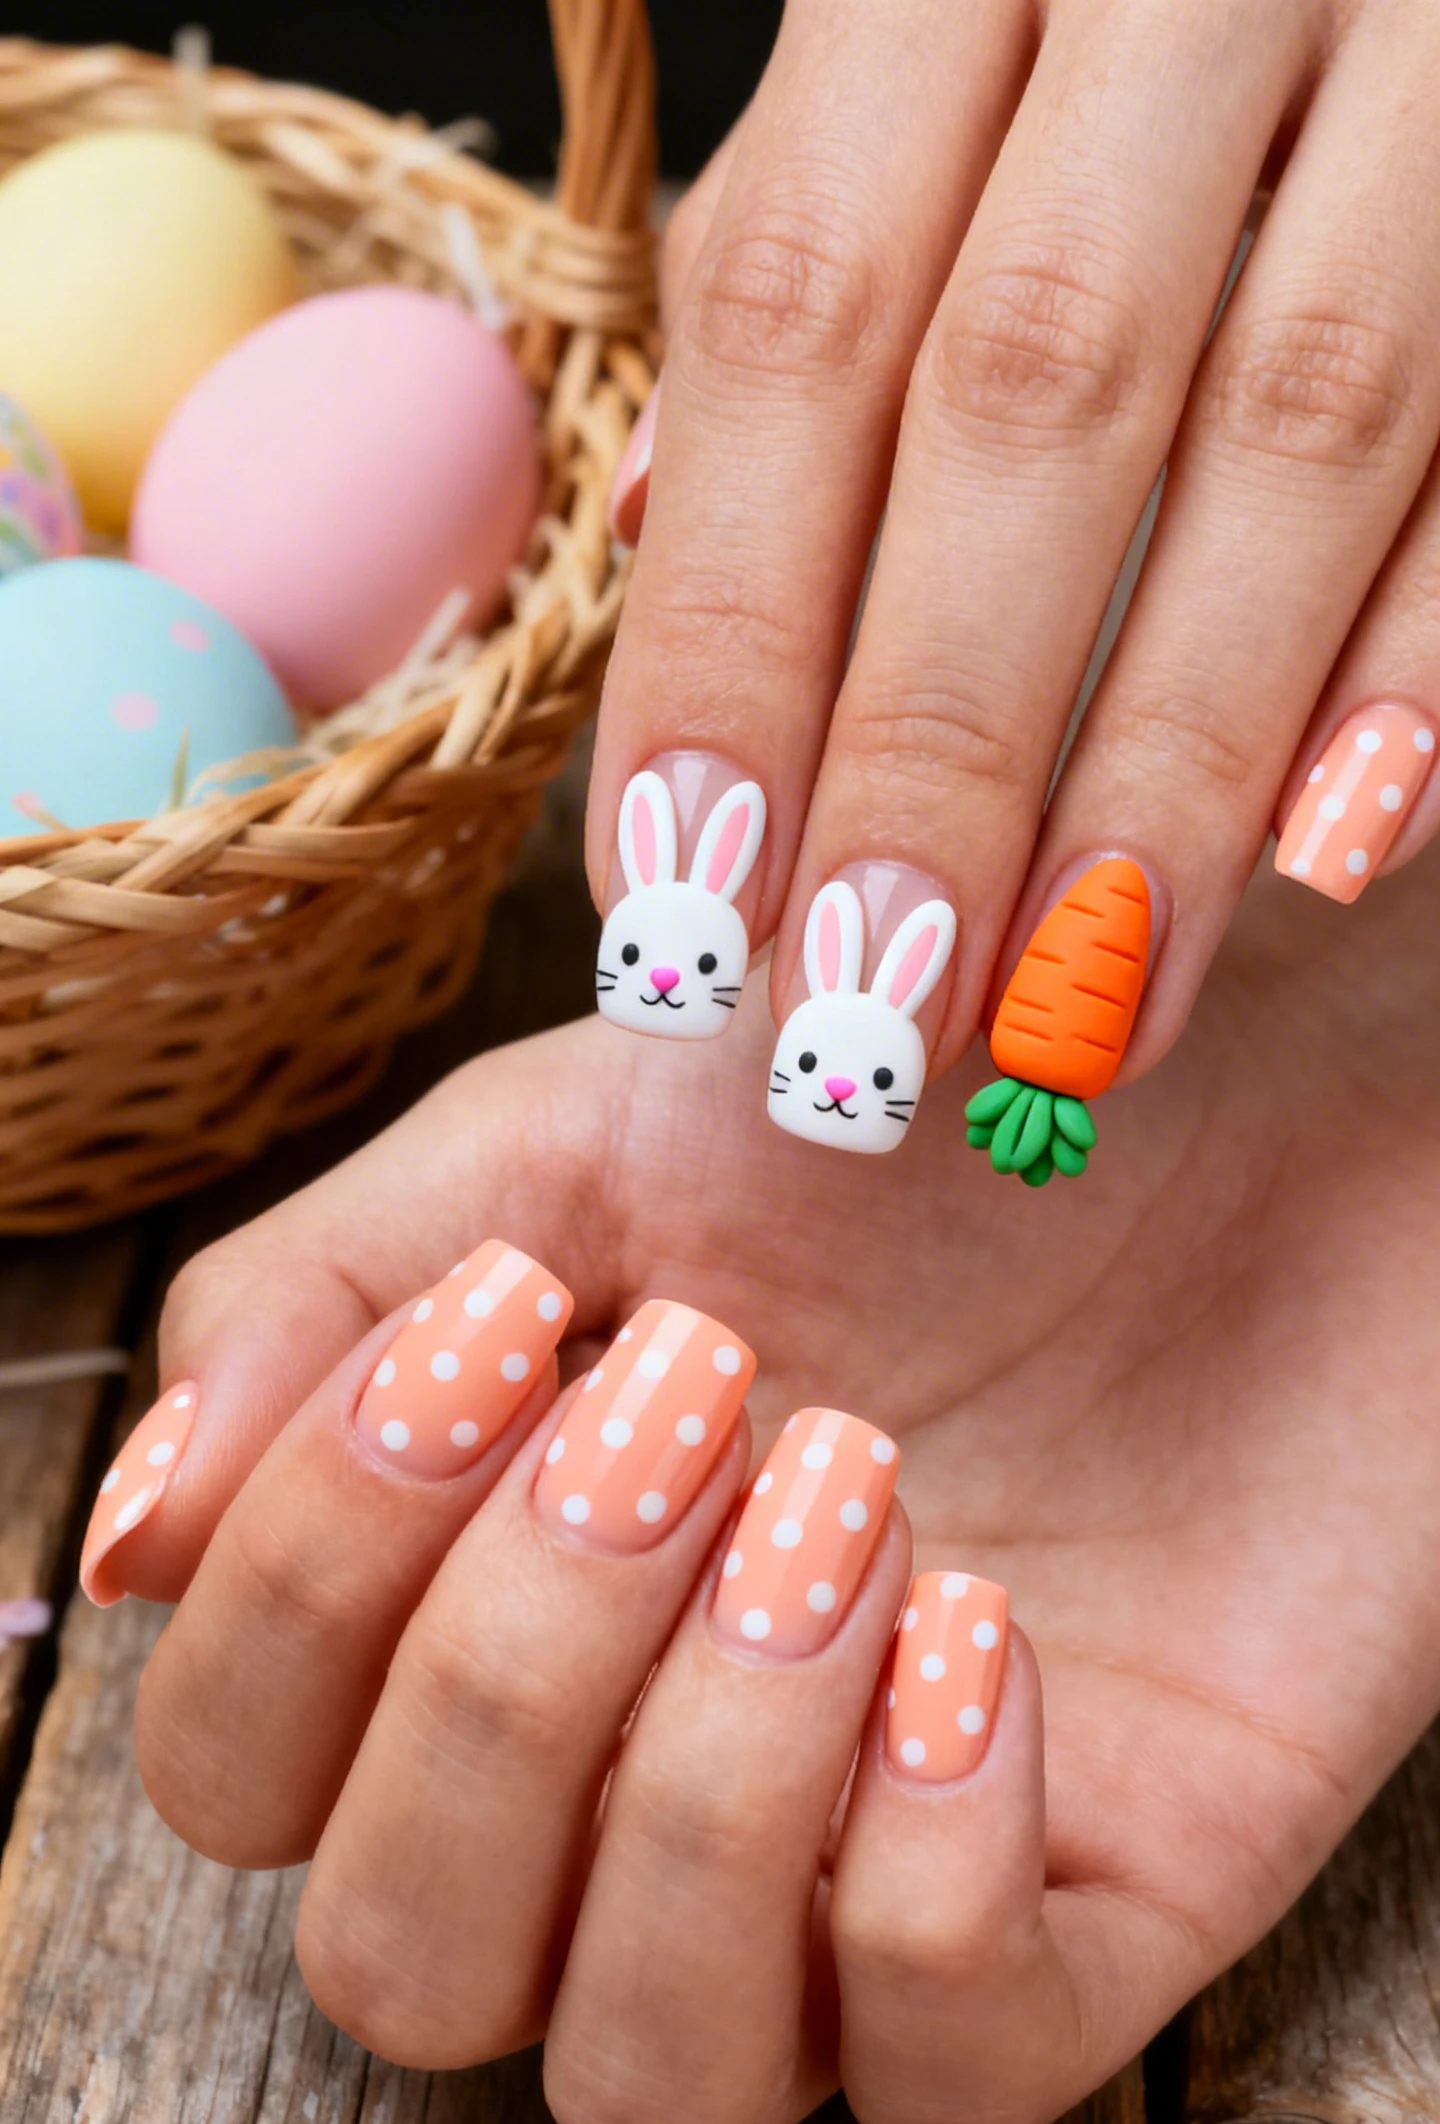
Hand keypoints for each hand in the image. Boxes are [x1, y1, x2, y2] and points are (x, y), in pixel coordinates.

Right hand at [89, 861, 1439, 2123]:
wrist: (1257, 1075)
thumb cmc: (901, 1104)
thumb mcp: (569, 1138)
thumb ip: (311, 1307)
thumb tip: (120, 1548)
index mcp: (482, 1617)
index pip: (240, 1776)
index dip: (309, 1587)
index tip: (499, 1323)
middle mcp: (632, 1798)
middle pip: (404, 1970)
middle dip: (504, 1683)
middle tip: (690, 1398)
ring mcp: (854, 1887)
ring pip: (644, 2080)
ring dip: (698, 1789)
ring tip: (850, 1495)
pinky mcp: (1096, 1925)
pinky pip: (933, 2072)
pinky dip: (915, 1864)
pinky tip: (983, 1626)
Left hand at [595, 0, 1439, 1177]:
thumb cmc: (1083, 27)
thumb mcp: (905, 78)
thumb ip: (803, 281)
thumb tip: (661, 552)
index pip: (801, 307)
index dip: (735, 630)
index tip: (681, 912)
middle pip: (1037, 386)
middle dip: (941, 746)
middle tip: (871, 1026)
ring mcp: (1430, 35)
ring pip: (1302, 426)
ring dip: (1178, 764)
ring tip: (1080, 1009)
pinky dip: (1424, 660)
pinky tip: (1332, 855)